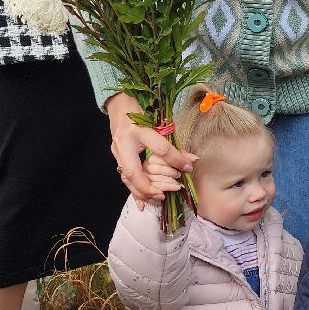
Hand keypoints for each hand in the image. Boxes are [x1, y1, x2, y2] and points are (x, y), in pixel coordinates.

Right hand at [107, 93, 195, 207]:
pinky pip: (125, 178)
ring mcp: (117, 151)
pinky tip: (142, 203)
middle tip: (163, 195)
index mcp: (138, 130)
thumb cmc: (143, 113)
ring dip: (141, 192)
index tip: (187, 167)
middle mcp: (124, 142)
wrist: (121, 106)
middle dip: (148, 187)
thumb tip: (192, 161)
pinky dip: (134, 191)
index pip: (160, 148)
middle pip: (134, 171)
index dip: (175, 159)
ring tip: (157, 199)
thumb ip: (175, 144)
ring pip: (127, 178)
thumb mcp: (160, 124)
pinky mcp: (116, 157)